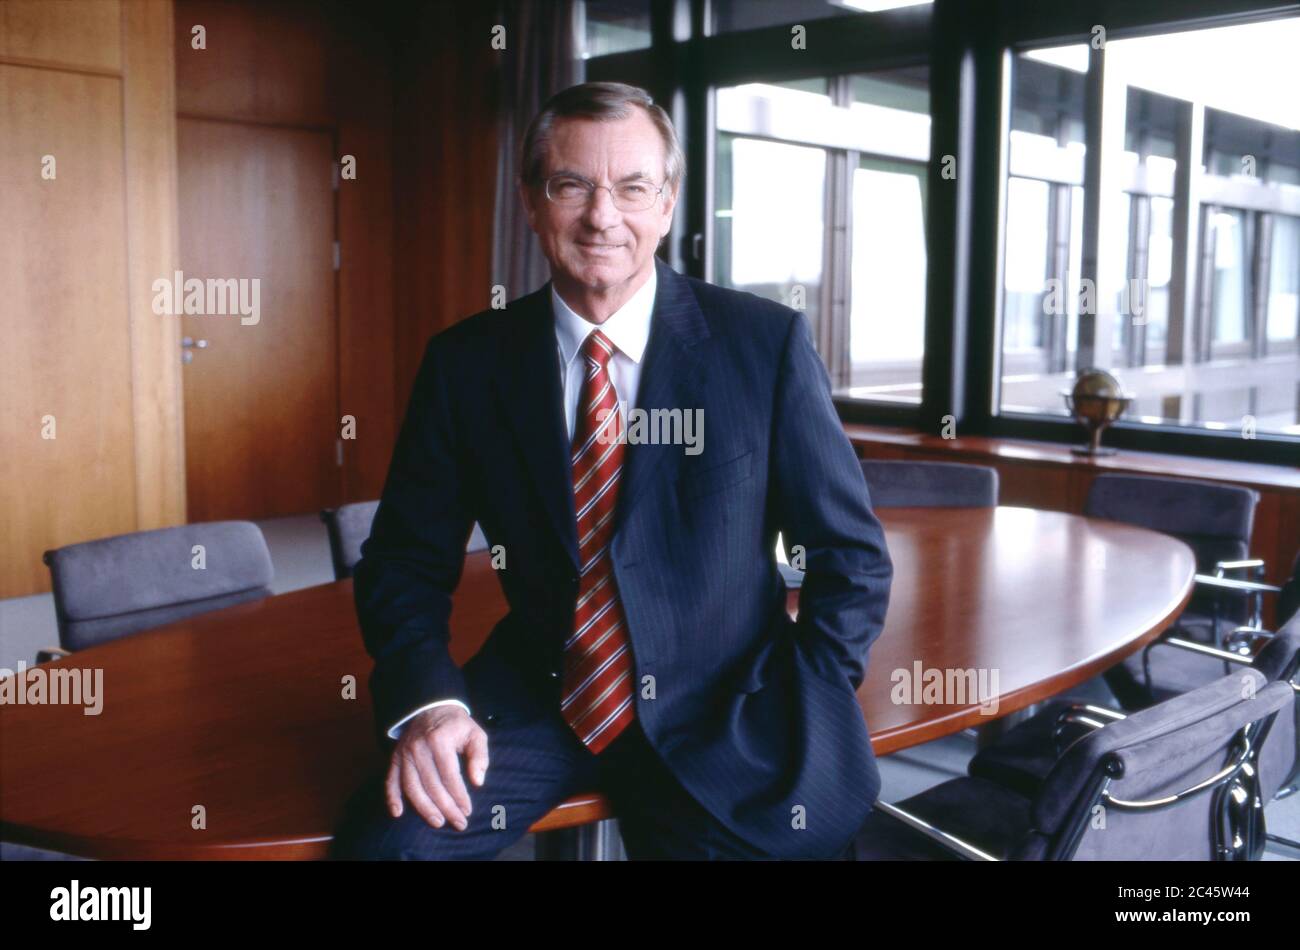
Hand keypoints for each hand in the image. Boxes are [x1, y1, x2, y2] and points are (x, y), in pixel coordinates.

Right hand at [385, 705, 488, 829]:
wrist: (431, 708)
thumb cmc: (456, 725)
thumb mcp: (475, 734)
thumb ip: (480, 756)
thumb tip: (478, 781)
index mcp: (439, 740)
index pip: (450, 775)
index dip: (459, 796)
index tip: (468, 811)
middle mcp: (418, 747)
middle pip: (431, 785)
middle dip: (446, 807)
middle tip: (458, 823)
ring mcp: (404, 754)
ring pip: (412, 787)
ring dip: (424, 808)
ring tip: (438, 822)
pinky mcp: (395, 758)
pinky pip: (390, 780)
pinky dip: (392, 798)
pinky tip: (397, 813)